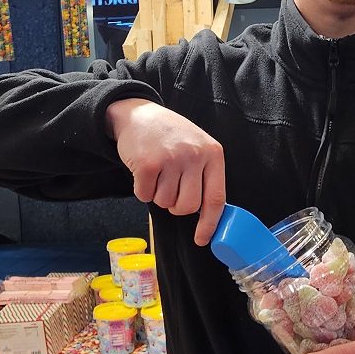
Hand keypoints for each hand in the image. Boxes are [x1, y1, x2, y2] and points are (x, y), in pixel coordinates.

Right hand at [106, 98, 225, 244]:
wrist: (138, 114)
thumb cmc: (171, 136)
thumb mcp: (198, 147)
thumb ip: (205, 176)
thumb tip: (211, 216)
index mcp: (212, 154)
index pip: (216, 198)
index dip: (209, 224)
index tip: (202, 239)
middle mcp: (194, 155)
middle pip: (188, 207)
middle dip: (176, 206)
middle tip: (170, 188)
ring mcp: (170, 159)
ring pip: (165, 203)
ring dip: (158, 194)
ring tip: (158, 172)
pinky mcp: (146, 164)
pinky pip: (145, 195)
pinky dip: (142, 189)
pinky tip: (145, 170)